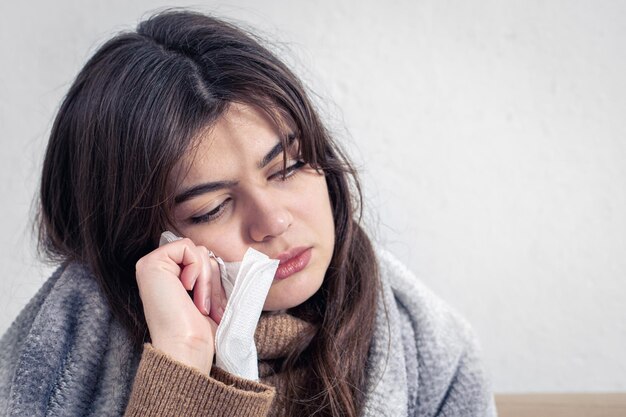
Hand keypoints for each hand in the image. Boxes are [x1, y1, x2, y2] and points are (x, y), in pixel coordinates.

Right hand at [135, 238, 226, 373]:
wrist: (186, 347)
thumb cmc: (197, 332)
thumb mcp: (205, 297)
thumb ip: (205, 275)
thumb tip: (215, 258)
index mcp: (166, 278)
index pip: (200, 260)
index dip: (212, 280)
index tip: (211, 308)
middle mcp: (155, 270)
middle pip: (200, 254)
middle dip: (212, 280)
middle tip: (207, 308)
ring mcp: (150, 265)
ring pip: (197, 251)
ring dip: (206, 279)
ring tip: (200, 304)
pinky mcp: (151, 262)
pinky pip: (188, 247)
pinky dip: (197, 269)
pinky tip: (187, 289)